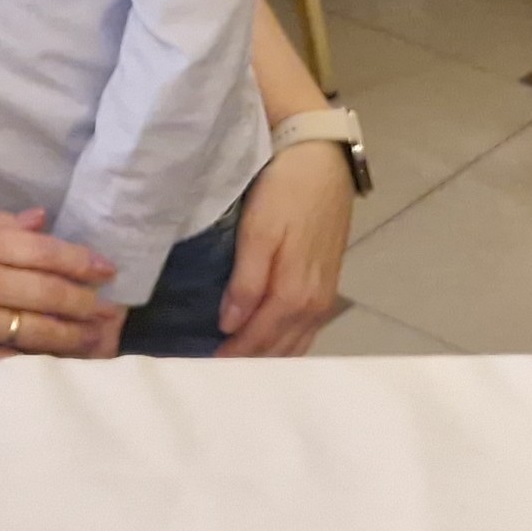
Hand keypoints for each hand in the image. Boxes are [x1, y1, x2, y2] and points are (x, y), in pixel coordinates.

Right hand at [0, 211, 119, 360]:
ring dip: (76, 335)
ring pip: (38, 330)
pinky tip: (63, 357)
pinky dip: (41, 356)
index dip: (80, 261)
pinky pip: (13, 355)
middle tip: (113, 306)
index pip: (43, 252)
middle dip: (87, 301)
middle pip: (49, 293)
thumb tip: (40, 221)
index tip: (106, 268)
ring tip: (102, 337)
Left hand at [220, 142, 352, 355]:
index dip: (230, 356)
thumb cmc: (285, 192)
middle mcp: (314, 305)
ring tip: (238, 362)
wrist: (322, 160)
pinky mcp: (329, 286)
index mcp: (294, 294)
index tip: (202, 367)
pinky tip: (271, 343)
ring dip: (269, 358)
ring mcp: (325, 298)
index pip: (257, 340)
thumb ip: (246, 281)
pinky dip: (287, 344)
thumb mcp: (258, 231)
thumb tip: (230, 325)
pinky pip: (307, 331)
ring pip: (295, 344)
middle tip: (214, 370)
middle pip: (278, 349)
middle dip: (248, 363)